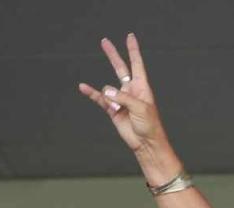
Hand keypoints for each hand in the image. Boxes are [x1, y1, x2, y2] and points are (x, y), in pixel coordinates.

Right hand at [78, 33, 175, 173]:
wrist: (146, 143)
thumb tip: (105, 91)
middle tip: (105, 42)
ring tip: (118, 109)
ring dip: (110, 98)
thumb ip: (122, 97)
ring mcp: (120, 99)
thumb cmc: (149, 125)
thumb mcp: (139, 107)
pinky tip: (83, 87)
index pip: (136, 63)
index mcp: (141, 86)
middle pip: (120, 68)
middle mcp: (130, 90)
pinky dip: (92, 94)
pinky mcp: (113, 110)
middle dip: (113, 55)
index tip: (130, 37)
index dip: (133, 50)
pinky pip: (100, 99)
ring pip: (108, 89)